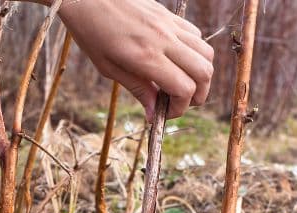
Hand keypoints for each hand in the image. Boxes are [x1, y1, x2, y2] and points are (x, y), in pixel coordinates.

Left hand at [58, 0, 213, 119]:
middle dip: (199, 95)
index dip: (180, 108)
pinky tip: (178, 59)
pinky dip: (195, 52)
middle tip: (182, 102)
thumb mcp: (109, 67)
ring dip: (201, 74)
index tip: (166, 112)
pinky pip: (196, 35)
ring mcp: (169, 25)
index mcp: (146, 56)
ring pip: (206, 54)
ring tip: (185, 82)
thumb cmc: (90, 30)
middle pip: (203, 73)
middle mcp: (163, 40)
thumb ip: (137, 89)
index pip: (184, 89)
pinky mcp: (168, 15)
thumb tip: (153, 113)